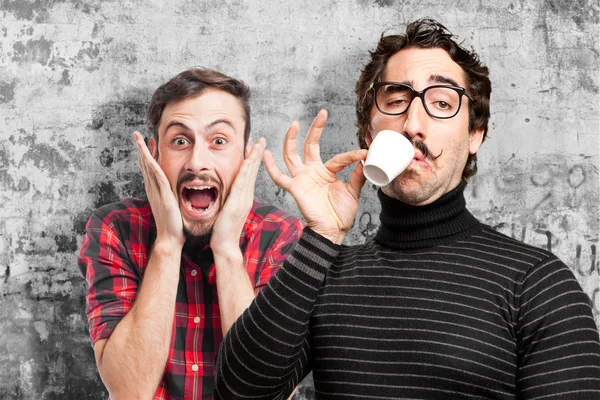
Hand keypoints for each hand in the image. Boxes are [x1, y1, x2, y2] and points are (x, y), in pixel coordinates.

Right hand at [133, 131, 184, 248]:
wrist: (170, 238)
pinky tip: (148, 155)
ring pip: (148, 167)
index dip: (148, 155)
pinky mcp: (163, 196)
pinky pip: (156, 177)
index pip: (150, 169)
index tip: (148, 142)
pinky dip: (151, 165)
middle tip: (137, 135)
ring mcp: (156, 192)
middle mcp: (153, 189)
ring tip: (138, 138)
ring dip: (143, 152)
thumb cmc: (174, 224)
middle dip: (141, 149)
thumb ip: (173, 195)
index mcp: (156, 191)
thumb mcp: (173, 205)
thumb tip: (178, 189)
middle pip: (145, 165)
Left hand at [210, 138, 266, 255]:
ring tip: (258, 144)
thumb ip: (228, 198)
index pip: (250, 174)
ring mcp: (243, 199)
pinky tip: (248, 160)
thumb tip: (226, 190)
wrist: (225, 245)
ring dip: (254, 158)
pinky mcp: (237, 203)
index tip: (254, 146)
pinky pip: (242, 184)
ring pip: (250, 174)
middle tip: (262, 139)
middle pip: (254, 171)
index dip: (253, 159)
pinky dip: (246, 171)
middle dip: (257, 154)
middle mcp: (246, 196)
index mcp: (244, 197)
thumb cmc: (223, 230)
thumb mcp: (226, 209)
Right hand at [264, 110, 367, 243]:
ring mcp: (302, 178)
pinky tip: (265, 154)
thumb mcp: (353, 192)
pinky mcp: (294, 188)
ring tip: (294, 124)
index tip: (364, 153)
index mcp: (327, 172)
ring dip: (291, 139)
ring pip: (292, 155)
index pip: (338, 158)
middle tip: (322, 113)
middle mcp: (312, 172)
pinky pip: (279, 177)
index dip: (351, 156)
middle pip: (311, 145)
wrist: (333, 231)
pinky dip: (270, 167)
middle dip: (315, 129)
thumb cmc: (341, 214)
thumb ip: (357, 176)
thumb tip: (364, 160)